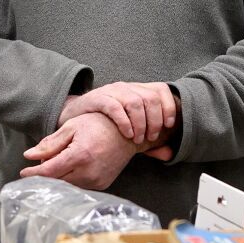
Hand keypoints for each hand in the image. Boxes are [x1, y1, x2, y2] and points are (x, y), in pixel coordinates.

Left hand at [21, 112, 153, 190]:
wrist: (127, 132)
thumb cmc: (98, 125)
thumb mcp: (71, 127)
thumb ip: (49, 143)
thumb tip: (29, 155)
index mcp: (80, 156)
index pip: (49, 171)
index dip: (33, 173)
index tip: (23, 172)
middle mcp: (89, 172)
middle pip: (56, 181)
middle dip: (45, 174)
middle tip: (40, 163)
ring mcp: (97, 181)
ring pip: (67, 185)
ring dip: (58, 177)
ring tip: (57, 161)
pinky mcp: (102, 185)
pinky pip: (79, 186)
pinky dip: (70, 179)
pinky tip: (70, 167)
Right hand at [60, 81, 177, 145]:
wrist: (74, 117)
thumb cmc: (105, 125)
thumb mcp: (131, 130)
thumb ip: (149, 142)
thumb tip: (169, 155)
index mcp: (137, 90)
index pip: (161, 89)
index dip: (169, 107)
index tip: (168, 126)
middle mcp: (125, 88)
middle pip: (150, 98)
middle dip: (154, 120)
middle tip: (150, 138)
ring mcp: (110, 91)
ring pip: (134, 102)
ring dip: (140, 123)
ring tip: (138, 139)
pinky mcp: (96, 99)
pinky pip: (114, 107)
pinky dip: (124, 122)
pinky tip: (126, 134)